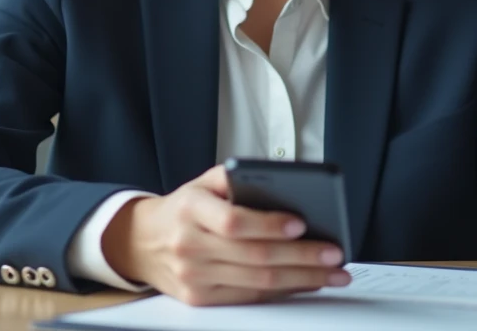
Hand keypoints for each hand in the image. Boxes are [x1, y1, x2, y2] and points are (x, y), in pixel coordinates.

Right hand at [101, 165, 349, 305]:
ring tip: (332, 272)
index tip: (300, 223)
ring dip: (302, 279)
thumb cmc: (184, 208)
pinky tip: (306, 283)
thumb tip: (284, 184)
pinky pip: (249, 298)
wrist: (142, 241)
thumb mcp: (202, 182)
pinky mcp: (200, 299)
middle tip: (333, 253)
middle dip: (301, 257)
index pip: (233, 222)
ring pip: (257, 282)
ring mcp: (194, 277)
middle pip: (254, 256)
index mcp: (190, 209)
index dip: (268, 225)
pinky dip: (283, 291)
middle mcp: (190, 245)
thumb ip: (236, 177)